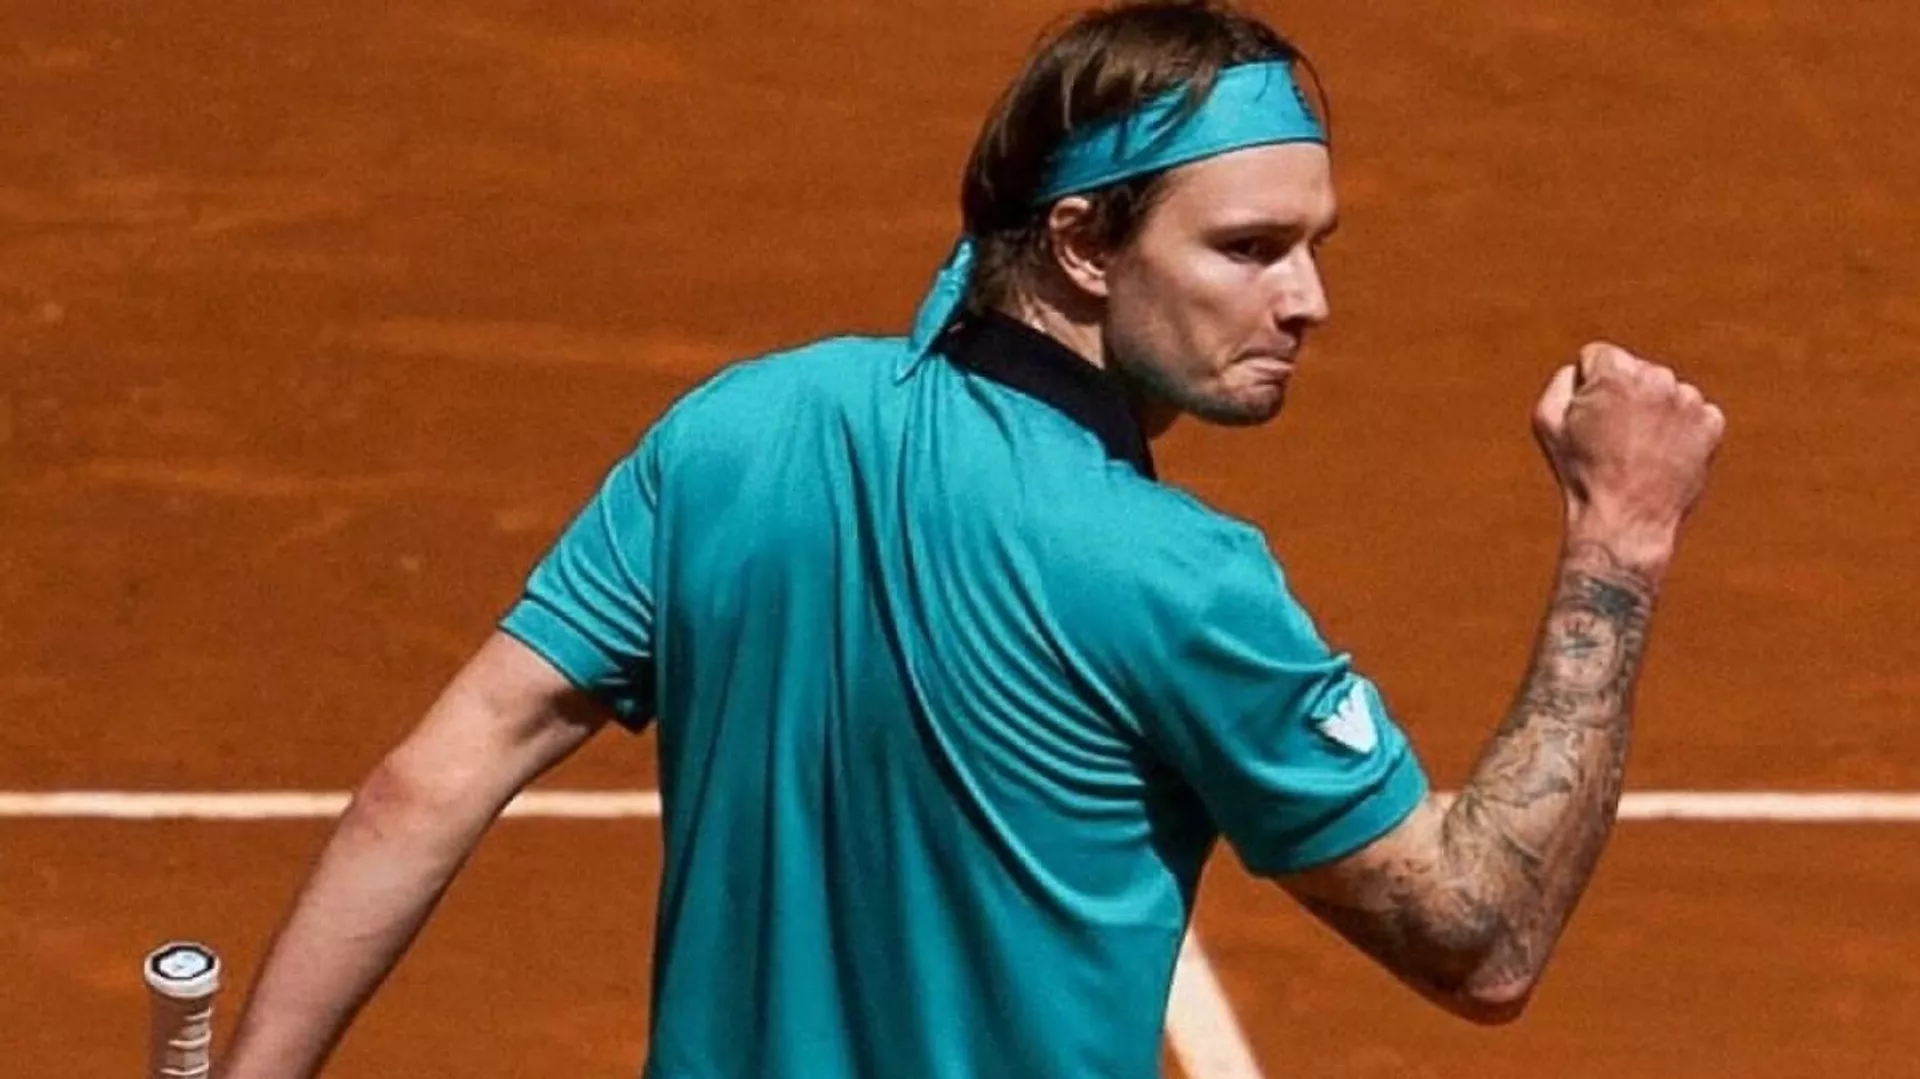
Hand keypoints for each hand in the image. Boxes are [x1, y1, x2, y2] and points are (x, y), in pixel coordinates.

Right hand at [1532, 342, 1726, 567]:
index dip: (1587, 388)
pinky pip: (1693, 414)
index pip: (1598, 356)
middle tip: (1613, 437)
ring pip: (1665, 392)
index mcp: (1615, 371)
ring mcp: (1688, 401)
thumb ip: (1562, 381)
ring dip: (1653, 411)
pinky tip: (1662, 454)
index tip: (1589, 418)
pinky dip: (1679, 430)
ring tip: (1638, 449)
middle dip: (1624, 395)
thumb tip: (1583, 370)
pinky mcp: (1711, 424)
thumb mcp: (1546, 421)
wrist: (1624, 520)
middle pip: (1635, 371)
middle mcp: (1657, 377)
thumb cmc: (1580, 472)